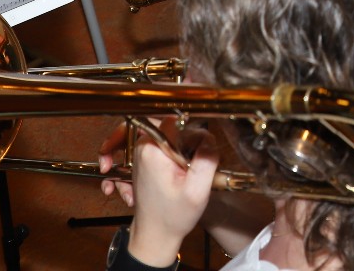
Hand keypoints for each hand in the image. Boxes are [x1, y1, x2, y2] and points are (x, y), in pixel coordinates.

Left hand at [99, 119, 217, 266]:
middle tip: (195, 162)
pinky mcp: (146, 159)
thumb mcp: (197, 191)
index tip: (201, 148)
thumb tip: (210, 138)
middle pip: (171, 124)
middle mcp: (143, 147)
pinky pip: (163, 143)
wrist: (155, 235)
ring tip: (189, 169)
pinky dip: (174, 152)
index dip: (193, 132)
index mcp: (153, 150)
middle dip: (188, 139)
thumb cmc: (173, 216)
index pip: (175, 119)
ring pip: (168, 133)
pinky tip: (182, 171)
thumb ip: (207, 160)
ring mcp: (143, 153)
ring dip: (182, 146)